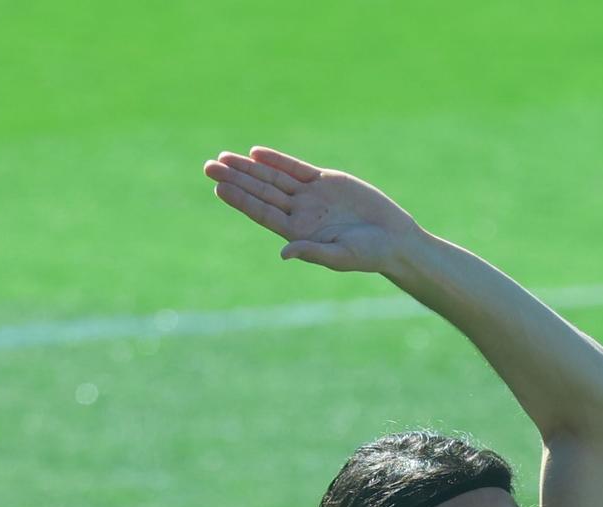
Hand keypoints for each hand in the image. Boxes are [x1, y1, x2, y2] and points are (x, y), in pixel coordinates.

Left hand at [203, 147, 421, 274]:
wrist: (393, 239)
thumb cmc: (369, 254)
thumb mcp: (341, 256)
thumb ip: (312, 252)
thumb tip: (284, 253)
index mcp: (298, 233)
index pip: (262, 212)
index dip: (240, 199)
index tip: (220, 187)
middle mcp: (300, 214)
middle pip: (260, 192)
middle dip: (235, 179)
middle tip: (208, 166)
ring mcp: (311, 197)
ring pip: (273, 178)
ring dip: (249, 168)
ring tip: (224, 158)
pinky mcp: (325, 182)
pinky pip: (295, 168)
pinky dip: (276, 160)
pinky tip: (256, 154)